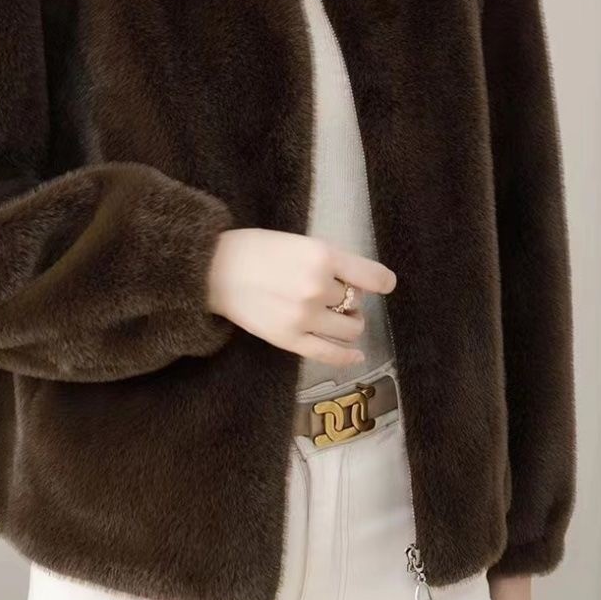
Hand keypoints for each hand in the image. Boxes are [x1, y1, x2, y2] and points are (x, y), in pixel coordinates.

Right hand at [207, 228, 395, 368]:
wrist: (216, 271)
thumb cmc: (258, 250)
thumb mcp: (300, 242)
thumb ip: (331, 261)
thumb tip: (363, 284)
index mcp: (322, 256)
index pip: (371, 276)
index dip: (382, 282)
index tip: (384, 285)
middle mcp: (317, 286)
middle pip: (356, 303)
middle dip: (351, 301)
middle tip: (336, 296)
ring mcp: (304, 316)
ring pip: (350, 329)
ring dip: (349, 324)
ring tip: (336, 318)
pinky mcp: (290, 339)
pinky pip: (330, 354)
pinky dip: (348, 356)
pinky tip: (356, 355)